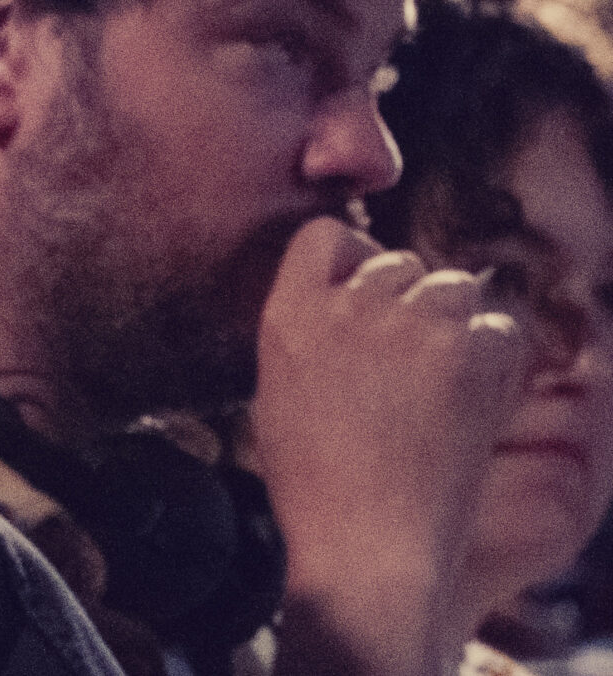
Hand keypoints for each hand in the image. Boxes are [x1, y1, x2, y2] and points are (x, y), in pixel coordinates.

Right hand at [255, 215, 525, 670]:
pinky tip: (476, 401)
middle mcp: (349, 306)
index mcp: (290, 314)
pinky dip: (498, 357)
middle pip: (399, 263)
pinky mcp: (470, 355)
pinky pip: (502, 327)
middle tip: (414, 363)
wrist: (367, 546)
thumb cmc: (318, 486)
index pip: (327, 236)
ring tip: (446, 382)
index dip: (355, 260)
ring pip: (454, 287)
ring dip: (457, 323)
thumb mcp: (279, 390)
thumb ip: (311, 333)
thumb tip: (356, 301)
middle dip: (411, 302)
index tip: (367, 298)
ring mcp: (412, 326)